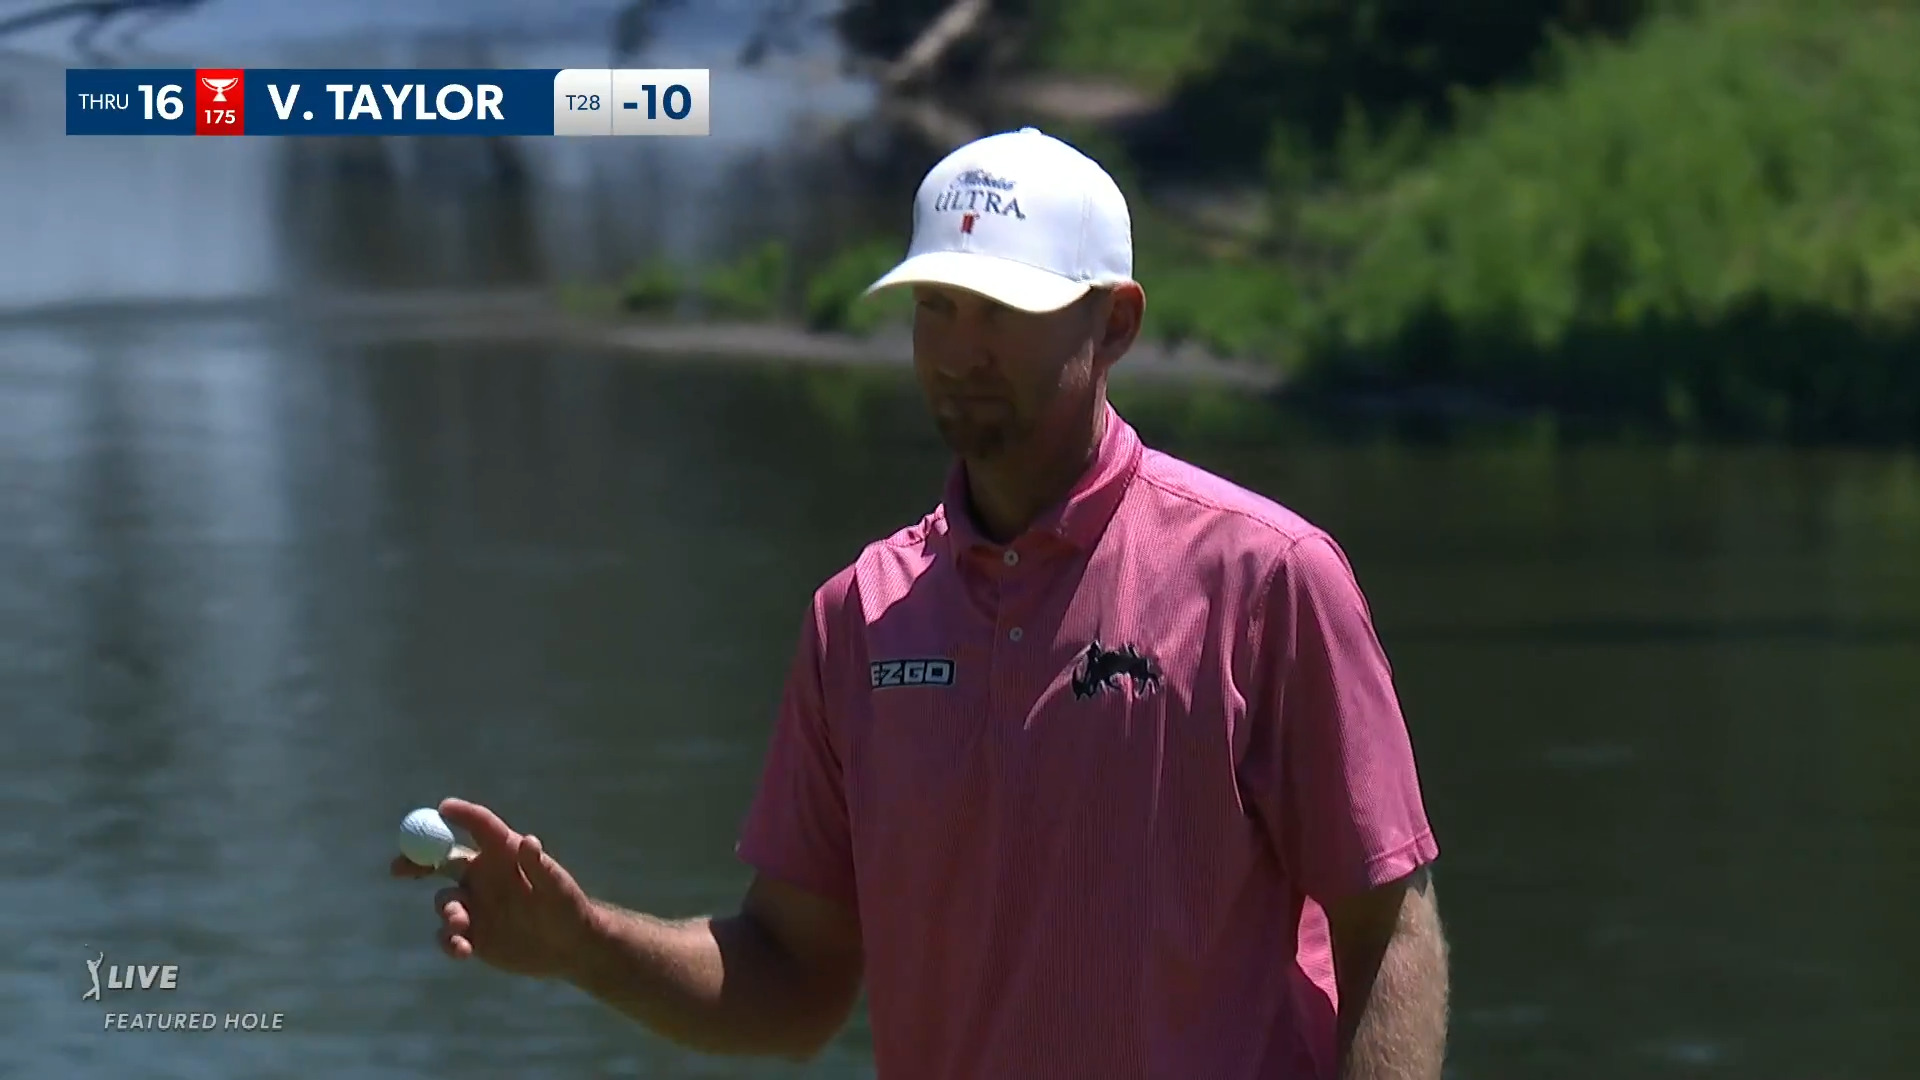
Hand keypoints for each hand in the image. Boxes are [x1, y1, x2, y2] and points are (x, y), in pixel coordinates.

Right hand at [388, 797, 599, 978]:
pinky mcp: (472, 934)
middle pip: (441, 860)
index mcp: (503, 854)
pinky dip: (450, 942)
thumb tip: (528, 841)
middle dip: (416, 860)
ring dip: (447, 911)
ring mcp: (474, 905)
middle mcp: (483, 875)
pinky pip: (449, 936)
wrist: (568, 947)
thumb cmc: (567, 906)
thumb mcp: (557, 887)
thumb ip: (539, 866)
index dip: (460, 814)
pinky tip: (463, 951)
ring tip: (461, 925)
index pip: (478, 826)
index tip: (442, 809)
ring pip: (444, 901)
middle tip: (398, 867)